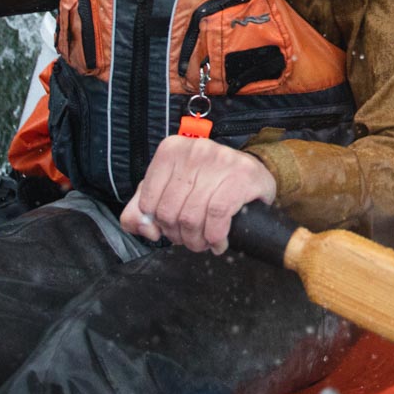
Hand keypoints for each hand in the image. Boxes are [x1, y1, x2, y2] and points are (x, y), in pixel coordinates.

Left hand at [120, 135, 276, 254]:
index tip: (171, 230)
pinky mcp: (241, 174)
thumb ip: (141, 209)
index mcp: (170, 150)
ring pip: (192, 216)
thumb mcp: (168, 190)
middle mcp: (194, 150)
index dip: (158, 224)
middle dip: (179, 236)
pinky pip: (217, 216)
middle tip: (190, 240)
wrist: (252, 174)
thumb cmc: (207, 183)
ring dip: (197, 241)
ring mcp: (219, 159)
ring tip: (204, 243)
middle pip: (171, 211)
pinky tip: (218, 241)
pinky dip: (215, 237)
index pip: (148, 201)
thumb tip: (144, 228)